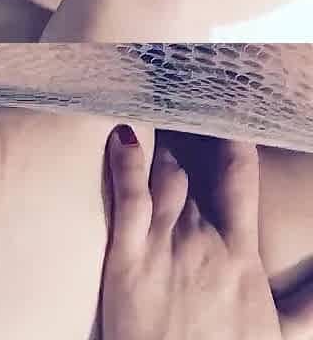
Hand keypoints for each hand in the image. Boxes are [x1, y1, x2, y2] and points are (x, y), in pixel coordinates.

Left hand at [98, 125, 312, 339]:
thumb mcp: (280, 334)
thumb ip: (308, 302)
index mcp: (238, 250)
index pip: (238, 178)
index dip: (231, 139)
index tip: (223, 112)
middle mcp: (202, 238)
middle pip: (191, 170)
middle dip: (183, 134)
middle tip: (174, 100)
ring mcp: (163, 245)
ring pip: (163, 176)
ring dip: (158, 141)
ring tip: (149, 104)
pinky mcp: (126, 257)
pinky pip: (129, 200)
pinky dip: (125, 165)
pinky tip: (122, 135)